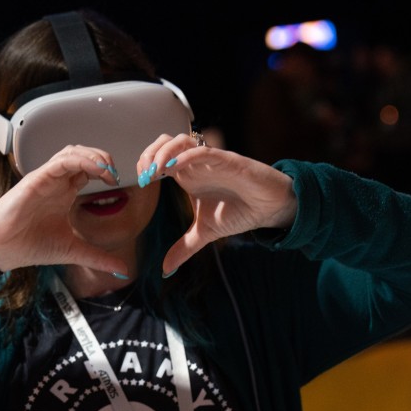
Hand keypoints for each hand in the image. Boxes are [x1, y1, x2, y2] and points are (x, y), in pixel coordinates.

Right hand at [0, 145, 124, 274]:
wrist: (0, 251)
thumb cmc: (29, 246)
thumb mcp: (73, 251)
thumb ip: (98, 258)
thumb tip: (123, 271)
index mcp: (64, 193)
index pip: (88, 169)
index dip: (105, 170)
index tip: (117, 183)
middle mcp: (56, 182)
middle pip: (82, 154)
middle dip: (102, 158)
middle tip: (114, 174)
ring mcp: (45, 179)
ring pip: (71, 152)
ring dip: (93, 156)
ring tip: (107, 170)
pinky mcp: (35, 180)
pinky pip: (59, 162)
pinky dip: (79, 161)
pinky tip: (95, 170)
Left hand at [137, 133, 297, 273]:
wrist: (269, 208)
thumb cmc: (239, 211)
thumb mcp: (204, 233)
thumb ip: (183, 248)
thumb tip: (166, 270)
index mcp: (187, 175)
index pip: (159, 157)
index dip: (145, 164)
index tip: (141, 183)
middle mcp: (196, 163)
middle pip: (165, 142)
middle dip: (149, 153)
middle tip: (144, 176)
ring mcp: (211, 160)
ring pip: (182, 140)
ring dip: (163, 152)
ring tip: (154, 171)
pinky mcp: (228, 161)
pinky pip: (204, 151)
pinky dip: (186, 155)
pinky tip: (174, 167)